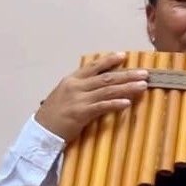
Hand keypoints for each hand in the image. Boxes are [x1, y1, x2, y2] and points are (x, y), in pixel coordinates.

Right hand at [33, 53, 149, 141]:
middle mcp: (76, 86)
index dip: (109, 60)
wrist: (41, 130)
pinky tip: (127, 102)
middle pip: (106, 78)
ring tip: (143, 86)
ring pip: (107, 90)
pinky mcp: (81, 114)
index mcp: (72, 79)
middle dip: (127, 75)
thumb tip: (101, 82)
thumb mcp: (65, 94)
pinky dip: (115, 103)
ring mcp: (79, 99)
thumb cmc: (54, 113)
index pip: (93, 66)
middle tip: (145, 73)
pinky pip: (102, 107)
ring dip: (127, 87)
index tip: (124, 55)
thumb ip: (81, 86)